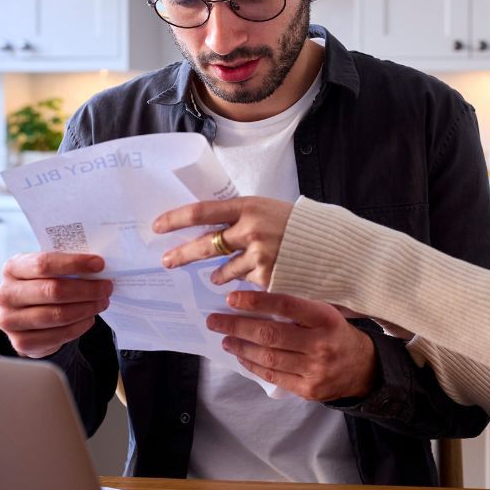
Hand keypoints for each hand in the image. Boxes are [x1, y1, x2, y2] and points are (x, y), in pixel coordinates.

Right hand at [0, 252, 112, 358]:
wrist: (27, 317)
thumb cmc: (43, 285)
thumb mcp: (48, 271)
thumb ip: (66, 266)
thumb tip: (98, 266)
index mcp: (12, 268)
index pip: (44, 263)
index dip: (74, 263)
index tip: (99, 264)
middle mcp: (5, 294)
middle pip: (53, 290)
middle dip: (87, 289)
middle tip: (107, 287)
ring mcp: (10, 321)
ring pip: (58, 315)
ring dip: (87, 308)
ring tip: (102, 302)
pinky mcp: (21, 342)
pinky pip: (59, 335)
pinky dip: (80, 326)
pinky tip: (89, 318)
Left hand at [154, 197, 293, 287]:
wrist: (330, 244)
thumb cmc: (297, 224)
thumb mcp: (267, 209)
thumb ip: (240, 217)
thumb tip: (208, 226)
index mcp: (248, 207)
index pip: (202, 212)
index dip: (176, 219)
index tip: (158, 226)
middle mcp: (250, 230)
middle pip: (205, 245)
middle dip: (182, 254)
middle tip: (167, 261)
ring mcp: (258, 255)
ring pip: (224, 270)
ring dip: (217, 275)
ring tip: (215, 277)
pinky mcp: (266, 277)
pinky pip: (245, 282)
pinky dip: (245, 280)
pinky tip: (253, 277)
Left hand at [208, 291, 375, 401]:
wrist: (364, 368)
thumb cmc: (338, 333)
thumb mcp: (327, 313)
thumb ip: (299, 308)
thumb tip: (256, 300)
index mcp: (326, 319)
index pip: (286, 306)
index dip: (256, 302)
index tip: (232, 298)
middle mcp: (321, 344)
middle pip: (271, 335)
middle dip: (237, 326)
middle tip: (215, 321)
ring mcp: (314, 370)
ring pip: (268, 358)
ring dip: (241, 347)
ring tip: (225, 339)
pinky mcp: (308, 390)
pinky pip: (273, 376)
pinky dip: (253, 365)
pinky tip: (242, 356)